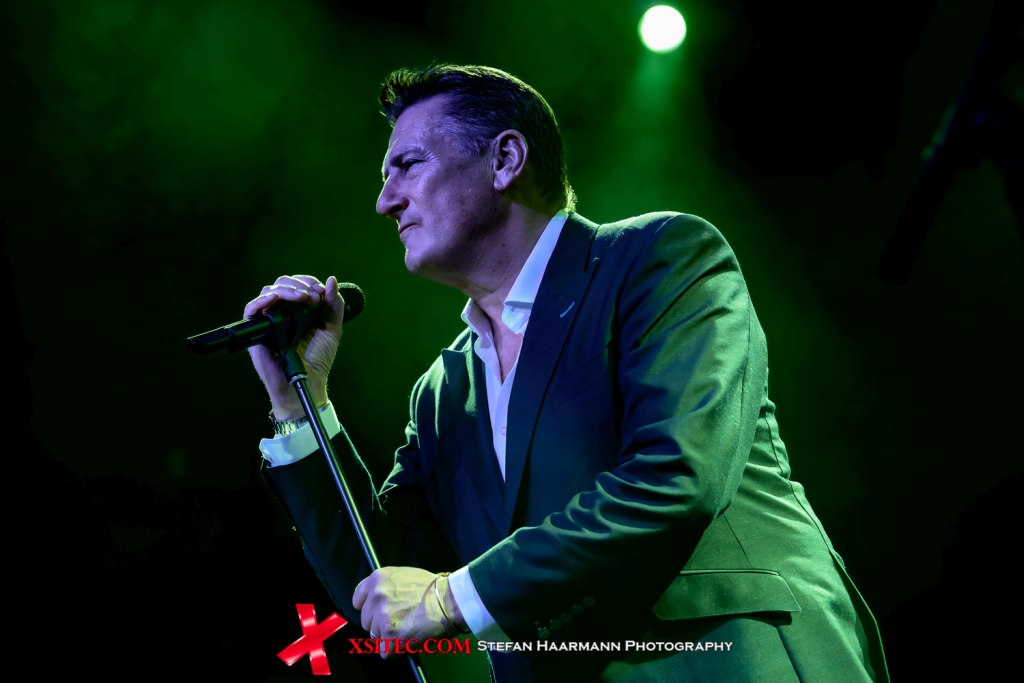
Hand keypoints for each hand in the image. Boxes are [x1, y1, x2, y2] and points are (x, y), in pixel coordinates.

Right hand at [244, 274, 343, 419]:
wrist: (307, 381)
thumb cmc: (318, 359)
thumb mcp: (332, 329)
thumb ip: (334, 306)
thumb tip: (332, 280)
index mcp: (299, 310)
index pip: (299, 285)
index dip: (309, 282)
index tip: (322, 291)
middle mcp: (282, 312)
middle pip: (283, 284)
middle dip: (299, 285)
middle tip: (313, 297)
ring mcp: (268, 320)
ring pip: (269, 292)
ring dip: (286, 290)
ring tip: (302, 298)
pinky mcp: (255, 330)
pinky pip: (251, 308)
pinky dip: (262, 300)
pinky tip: (275, 299)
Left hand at [353, 567, 465, 657]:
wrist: (451, 600)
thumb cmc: (433, 588)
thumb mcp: (404, 576)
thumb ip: (387, 587)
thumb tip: (379, 601)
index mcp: (378, 579)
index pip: (357, 599)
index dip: (369, 608)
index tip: (377, 612)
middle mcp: (376, 596)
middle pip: (366, 620)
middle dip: (380, 624)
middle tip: (400, 621)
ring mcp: (382, 616)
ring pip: (375, 636)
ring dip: (389, 637)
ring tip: (408, 629)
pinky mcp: (390, 635)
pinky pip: (385, 651)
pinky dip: (396, 650)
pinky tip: (409, 639)